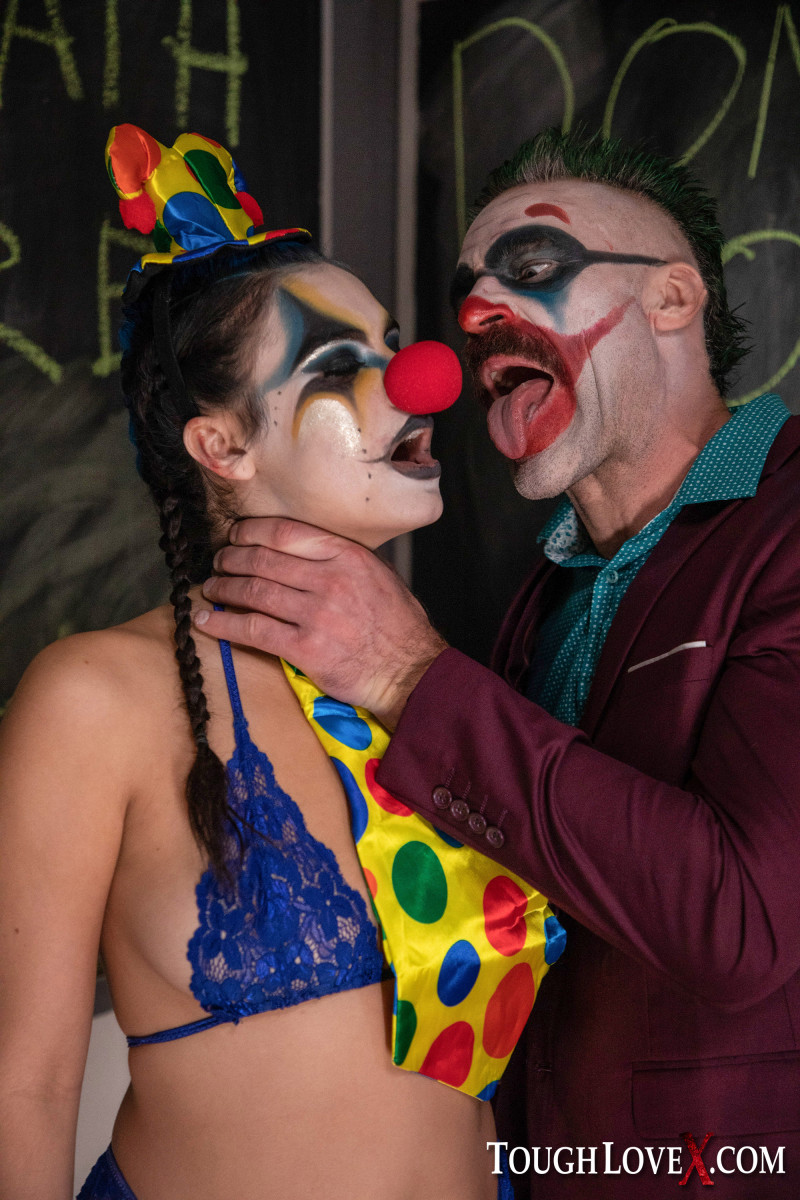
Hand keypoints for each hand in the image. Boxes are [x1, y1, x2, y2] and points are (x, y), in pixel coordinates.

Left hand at [195, 518, 447, 728]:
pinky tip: (207, 621)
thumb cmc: (398, 626)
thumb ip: (343, 560)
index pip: (286, 533)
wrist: (410, 671)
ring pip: (254, 592)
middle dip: (232, 558)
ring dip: (224, 588)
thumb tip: (305, 549)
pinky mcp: (305, 649)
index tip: (236, 534)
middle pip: (264, 560)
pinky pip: (254, 631)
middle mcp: (331, 580)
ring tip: (212, 588)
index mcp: (348, 556)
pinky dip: (224, 624)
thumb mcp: (379, 576)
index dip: (252, 531)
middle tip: (219, 561)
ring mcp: (317, 615)